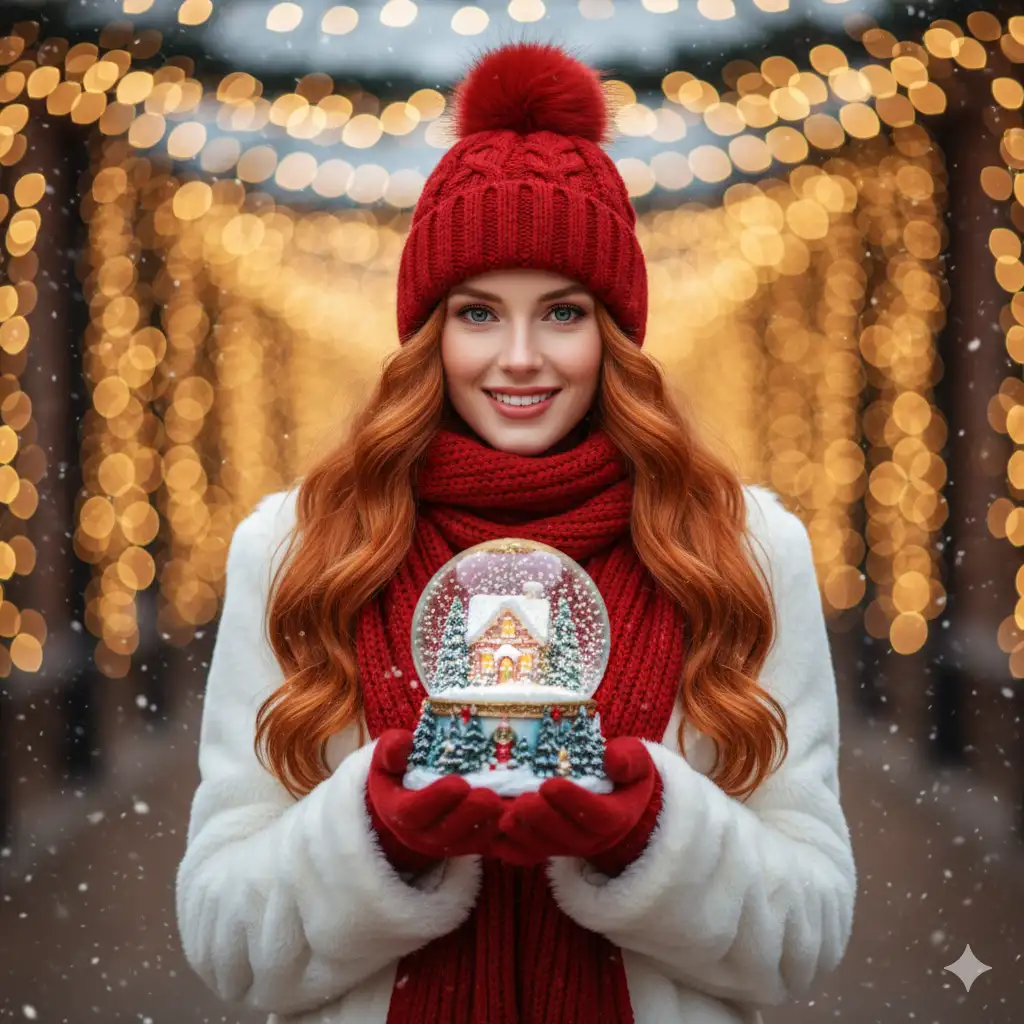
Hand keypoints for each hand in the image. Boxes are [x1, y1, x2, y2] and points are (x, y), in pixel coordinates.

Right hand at [366, 729, 504, 873]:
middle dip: (469, 816)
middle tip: (491, 798)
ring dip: (487, 827)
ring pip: (466, 843)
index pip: (412, 812)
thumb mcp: (388, 756)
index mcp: (397, 810)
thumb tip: (403, 743)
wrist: (405, 798)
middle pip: (444, 833)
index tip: (458, 784)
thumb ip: (392, 749)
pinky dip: (499, 835)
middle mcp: (419, 834)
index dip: (435, 800)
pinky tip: (515, 815)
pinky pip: (482, 847)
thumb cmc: (399, 770)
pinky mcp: (465, 845)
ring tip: (506, 806)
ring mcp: (443, 843)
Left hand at [492, 737, 662, 874]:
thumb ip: (628, 759)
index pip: (597, 815)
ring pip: (548, 847)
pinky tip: (496, 841)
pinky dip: (514, 852)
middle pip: (568, 836)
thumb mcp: (635, 761)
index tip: (551, 784)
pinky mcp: (553, 848)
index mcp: (617, 816)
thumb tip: (611, 759)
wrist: (620, 799)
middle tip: (522, 802)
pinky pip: (534, 856)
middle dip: (542, 820)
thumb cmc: (623, 774)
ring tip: (504, 816)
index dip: (574, 802)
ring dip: (525, 835)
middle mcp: (594, 838)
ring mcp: (572, 846)